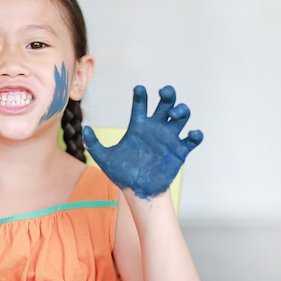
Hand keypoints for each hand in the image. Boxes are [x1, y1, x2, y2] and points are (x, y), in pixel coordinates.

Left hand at [83, 85, 202, 198]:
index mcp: (139, 126)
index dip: (140, 95)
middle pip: (165, 104)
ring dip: (181, 110)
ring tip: (173, 114)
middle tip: (164, 92)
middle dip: (167, 95)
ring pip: (181, 117)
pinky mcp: (179, 151)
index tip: (139, 89)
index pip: (140, 105)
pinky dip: (195, 135)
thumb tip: (84, 130)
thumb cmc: (122, 173)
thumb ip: (94, 145)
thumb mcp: (105, 158)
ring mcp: (169, 139)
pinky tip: (192, 134)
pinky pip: (191, 140)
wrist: (138, 190)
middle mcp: (155, 128)